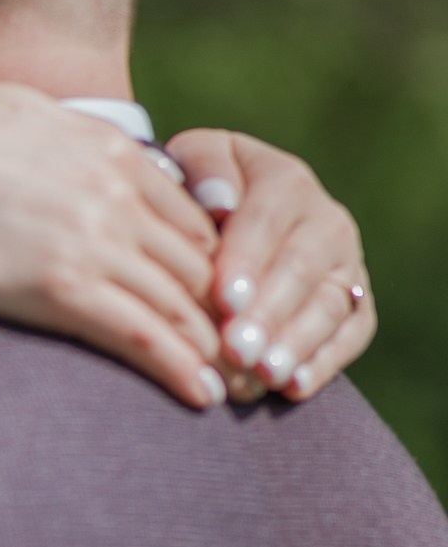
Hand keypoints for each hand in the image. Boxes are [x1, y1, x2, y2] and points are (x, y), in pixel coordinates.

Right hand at [0, 83, 228, 409]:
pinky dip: (178, 368)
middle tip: (248, 356)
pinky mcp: (57, 288)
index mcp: (101, 147)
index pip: (185, 213)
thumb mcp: (5, 112)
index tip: (220, 302)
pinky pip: (141, 335)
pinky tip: (197, 397)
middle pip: (198, 261)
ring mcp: (87, 238)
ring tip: (235, 388)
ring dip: (216, 350)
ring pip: (180, 302)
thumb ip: (59, 130)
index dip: (212, 263)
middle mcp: (109, 190)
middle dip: (230, 312)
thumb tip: (80, 136)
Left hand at [166, 129, 373, 401]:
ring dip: (296, 343)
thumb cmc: (193, 186)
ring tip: (263, 374)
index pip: (268, 221)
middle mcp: (325, 220)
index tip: (223, 299)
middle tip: (238, 350)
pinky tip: (293, 387)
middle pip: (301, 270)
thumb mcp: (191, 160)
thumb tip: (219, 201)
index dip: (247, 261)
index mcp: (285, 179)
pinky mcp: (355, 300)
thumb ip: (204, 169)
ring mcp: (345, 263)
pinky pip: (351, 333)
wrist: (222, 205)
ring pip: (328, 305)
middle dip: (269, 313)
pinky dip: (324, 362)